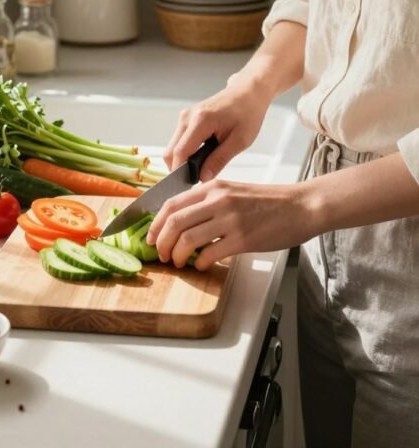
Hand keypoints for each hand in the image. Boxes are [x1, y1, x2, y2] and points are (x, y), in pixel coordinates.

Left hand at [146, 178, 311, 268]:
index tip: (152, 237)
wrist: (299, 206)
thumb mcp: (233, 192)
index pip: (172, 203)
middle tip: (161, 255)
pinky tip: (202, 265)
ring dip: (178, 255)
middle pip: (175, 221)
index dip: (157, 223)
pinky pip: (210, 253)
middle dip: (161, 241)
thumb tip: (184, 221)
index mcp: (214, 187)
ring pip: (188, 238)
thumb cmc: (268, 202)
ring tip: (179, 262)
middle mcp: (218, 200)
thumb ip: (209, 202)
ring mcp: (230, 219)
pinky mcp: (243, 238)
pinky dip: (200, 262)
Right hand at [164, 71, 271, 180]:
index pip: (180, 152)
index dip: (180, 173)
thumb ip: (219, 160)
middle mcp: (187, 117)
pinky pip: (179, 141)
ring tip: (203, 168)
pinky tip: (201, 157)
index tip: (188, 186)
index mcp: (200, 121)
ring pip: (173, 147)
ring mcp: (185, 117)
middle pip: (170, 151)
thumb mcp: (239, 141)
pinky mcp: (187, 118)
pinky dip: (185, 152)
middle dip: (179, 169)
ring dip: (183, 161)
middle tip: (197, 180)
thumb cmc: (247, 113)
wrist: (247, 93)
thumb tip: (202, 178)